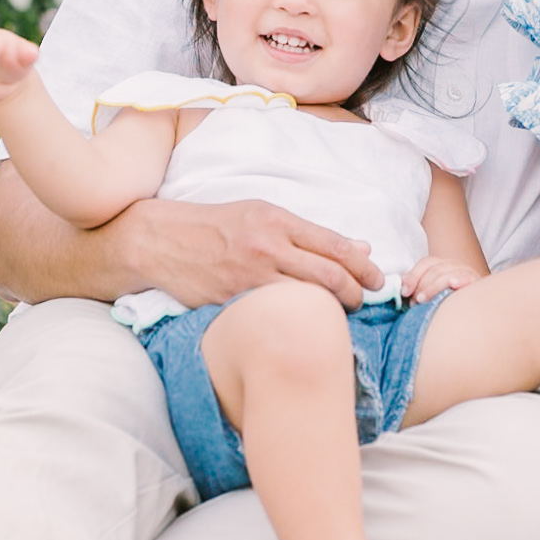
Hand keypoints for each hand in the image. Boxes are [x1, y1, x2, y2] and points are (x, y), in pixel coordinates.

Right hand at [135, 196, 385, 310]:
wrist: (162, 241)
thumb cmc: (216, 225)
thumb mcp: (262, 214)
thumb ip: (308, 233)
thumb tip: (358, 247)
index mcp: (277, 221)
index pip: (335, 246)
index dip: (363, 266)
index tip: (377, 278)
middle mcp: (266, 247)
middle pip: (328, 276)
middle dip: (355, 293)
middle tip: (364, 301)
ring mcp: (249, 278)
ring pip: (306, 300)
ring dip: (331, 310)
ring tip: (341, 314)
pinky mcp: (232, 302)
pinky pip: (274, 315)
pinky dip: (295, 320)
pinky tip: (306, 325)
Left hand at [403, 253, 489, 302]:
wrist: (477, 306)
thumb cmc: (450, 300)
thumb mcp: (432, 292)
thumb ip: (417, 286)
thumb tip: (401, 283)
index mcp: (442, 264)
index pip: (426, 263)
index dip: (413, 276)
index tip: (404, 292)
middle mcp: (453, 265)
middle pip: (434, 269)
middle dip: (421, 286)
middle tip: (414, 303)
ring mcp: (465, 271)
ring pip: (446, 274)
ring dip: (433, 287)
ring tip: (422, 300)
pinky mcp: (476, 281)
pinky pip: (467, 278)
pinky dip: (460, 280)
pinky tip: (453, 284)